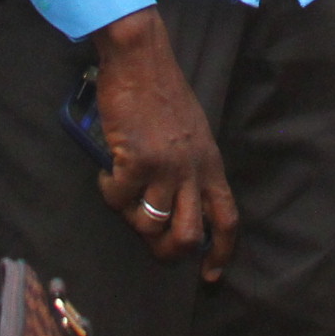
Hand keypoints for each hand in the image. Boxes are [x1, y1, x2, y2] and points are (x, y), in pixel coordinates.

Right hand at [92, 10, 237, 278]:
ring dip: (131, 217)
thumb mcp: (193, 133)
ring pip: (149, 224)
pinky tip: (107, 171)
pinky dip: (108, 190)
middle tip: (150, 242)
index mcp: (211, 164)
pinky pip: (118, 198)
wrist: (140, 60)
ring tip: (124, 193)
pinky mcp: (136, 161)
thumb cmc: (163, 93)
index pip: (227, 219)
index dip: (222, 253)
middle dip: (167, 251)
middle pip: (187, 236)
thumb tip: (179, 205)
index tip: (211, 275)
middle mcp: (193, 170)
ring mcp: (165, 167)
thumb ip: (193, 168)